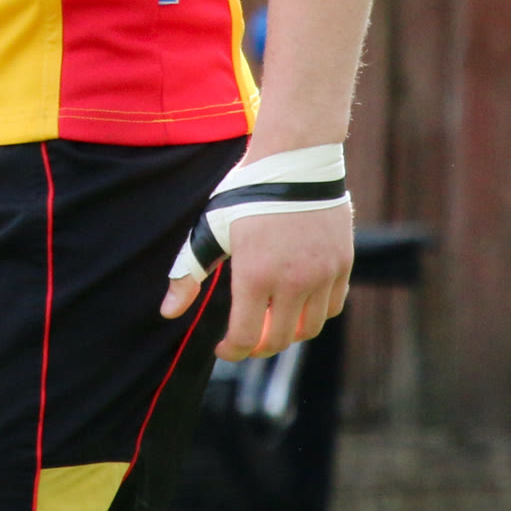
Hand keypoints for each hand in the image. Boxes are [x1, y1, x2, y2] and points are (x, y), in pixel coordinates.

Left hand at [160, 200, 352, 360]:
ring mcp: (323, 274)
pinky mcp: (343, 264)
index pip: (246, 337)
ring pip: (310, 328)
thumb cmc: (245, 191)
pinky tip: (298, 302)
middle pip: (279, 340)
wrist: (295, 159)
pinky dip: (316, 314)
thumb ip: (188, 272)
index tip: (223, 348)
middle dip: (258, 346)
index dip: (232, 351)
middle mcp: (293, 281)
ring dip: (289, 333)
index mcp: (255, 275)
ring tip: (271, 321)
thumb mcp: (210, 228)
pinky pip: (332, 306)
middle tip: (247, 338)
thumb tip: (167, 312)